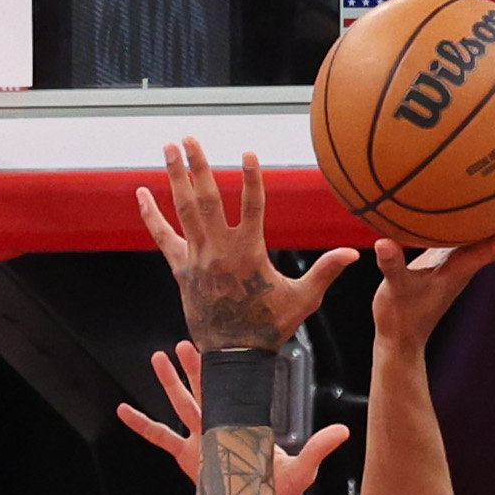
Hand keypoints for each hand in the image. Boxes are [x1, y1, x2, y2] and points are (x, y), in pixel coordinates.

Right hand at [114, 339, 345, 494]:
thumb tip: (344, 431)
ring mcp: (201, 441)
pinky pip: (159, 438)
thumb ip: (318, 448)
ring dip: (169, 382)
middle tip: (184, 340)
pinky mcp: (187, 458)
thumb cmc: (281, 494)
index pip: (234, 388)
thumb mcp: (302, 468)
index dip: (225, 366)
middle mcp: (221, 426)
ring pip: (181, 405)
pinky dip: (142, 425)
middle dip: (194, 366)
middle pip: (205, 389)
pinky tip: (123, 410)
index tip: (218, 343)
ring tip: (157, 357)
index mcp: (245, 421)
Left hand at [133, 148, 351, 353]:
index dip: (252, 178)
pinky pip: (162, 238)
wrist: (235, 356)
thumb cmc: (270, 327)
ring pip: (184, 210)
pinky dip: (150, 216)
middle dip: (199, 166)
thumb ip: (325, 271)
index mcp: (249, 253)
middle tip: (190, 138)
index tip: (248, 153)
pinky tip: (140, 193)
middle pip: (208, 199)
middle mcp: (220, 250)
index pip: (253, 206)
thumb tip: (354, 253)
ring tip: (169, 148)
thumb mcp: (303, 299)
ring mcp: (197, 259)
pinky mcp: (181, 270)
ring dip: (176, 177)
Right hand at [366, 216, 494, 355]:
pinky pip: (477, 229)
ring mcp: (462, 259)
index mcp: (461, 269)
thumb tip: (384, 243)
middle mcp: (469, 262)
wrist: (402, 338)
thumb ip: (392, 266)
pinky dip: (488, 211)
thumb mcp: (394, 291)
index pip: (494, 248)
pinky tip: (487, 192)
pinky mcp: (451, 257)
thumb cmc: (401, 318)